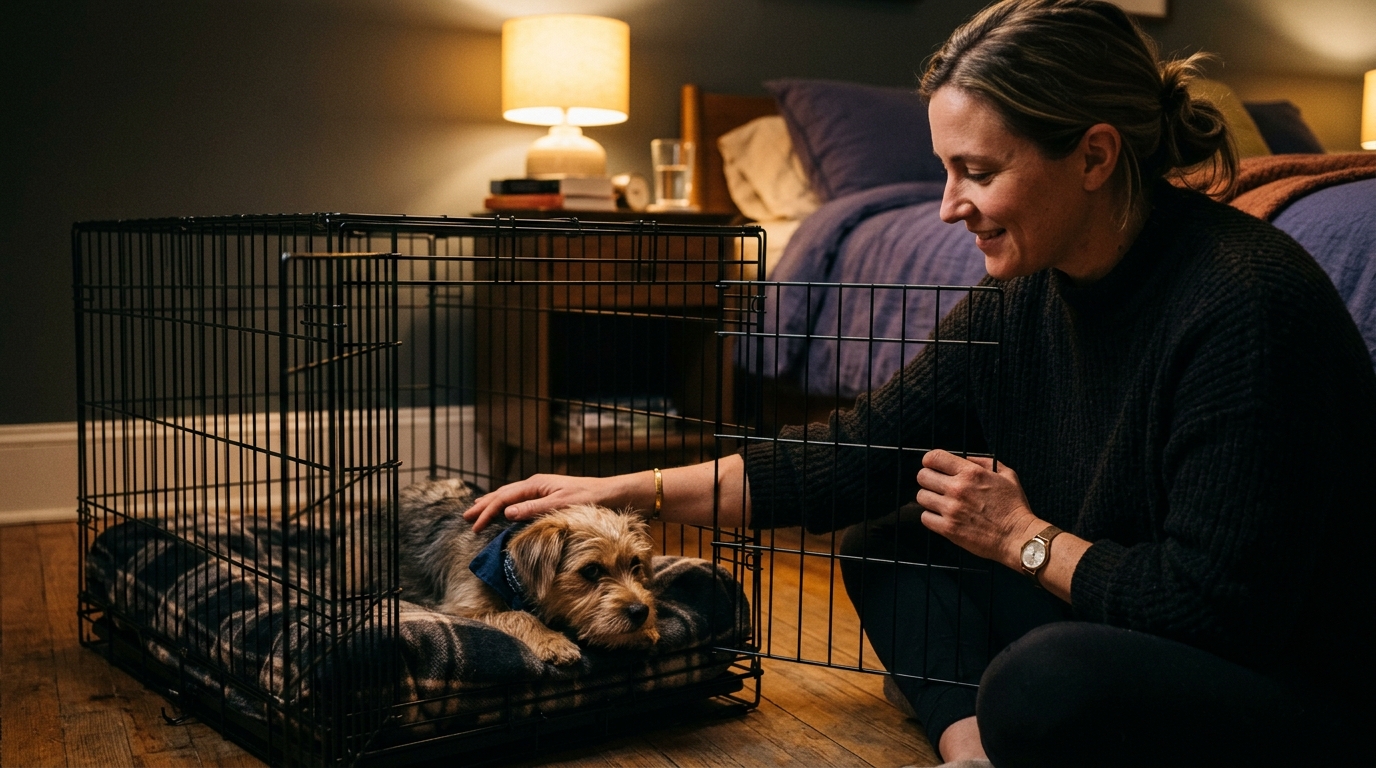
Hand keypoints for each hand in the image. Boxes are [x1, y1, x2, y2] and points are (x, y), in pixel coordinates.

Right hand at [464, 473, 627, 532]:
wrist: (614, 494)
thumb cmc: (591, 499)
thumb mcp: (562, 505)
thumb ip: (534, 509)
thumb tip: (506, 513)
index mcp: (536, 484)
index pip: (503, 497)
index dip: (486, 511)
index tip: (473, 525)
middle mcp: (537, 485)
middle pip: (502, 495)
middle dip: (483, 506)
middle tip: (465, 517)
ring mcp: (542, 490)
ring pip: (510, 497)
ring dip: (493, 505)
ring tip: (477, 511)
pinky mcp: (548, 498)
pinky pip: (521, 502)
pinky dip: (507, 507)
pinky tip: (505, 513)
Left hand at [916, 449, 1038, 566]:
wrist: (1018, 537)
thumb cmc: (1014, 507)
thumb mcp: (1006, 475)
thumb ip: (984, 462)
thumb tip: (965, 458)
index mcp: (971, 473)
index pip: (934, 458)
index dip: (930, 461)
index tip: (933, 466)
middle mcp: (958, 489)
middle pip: (922, 476)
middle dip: (929, 479)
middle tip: (937, 486)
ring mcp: (951, 509)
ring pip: (921, 497)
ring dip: (929, 498)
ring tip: (941, 502)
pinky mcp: (948, 528)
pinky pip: (925, 518)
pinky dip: (931, 517)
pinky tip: (942, 517)